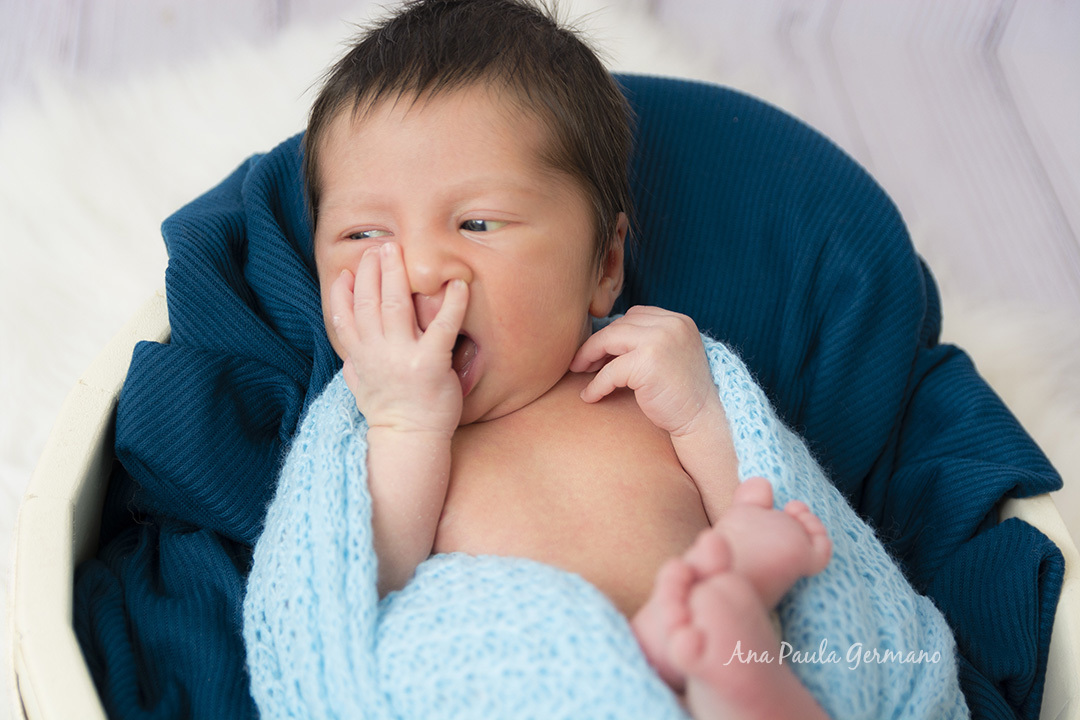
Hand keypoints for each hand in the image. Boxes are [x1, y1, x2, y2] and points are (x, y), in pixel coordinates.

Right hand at [329, 241, 468, 436]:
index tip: (349, 269)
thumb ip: (354, 360)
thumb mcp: (361, 384)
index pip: (344, 316)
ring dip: (398, 274)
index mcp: (360, 356)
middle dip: (373, 270)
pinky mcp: (431, 364)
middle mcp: (377, 353)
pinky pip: (442, 327)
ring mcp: (403, 357)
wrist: (409, 440)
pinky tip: (458, 284)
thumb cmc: (390, 412)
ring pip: (396, 305)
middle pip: (369, 301)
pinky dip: (451, 303)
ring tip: (400, 251)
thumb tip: (348, 342)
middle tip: (382, 246)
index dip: (344, 290)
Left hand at [570, 306, 721, 437]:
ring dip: (589, 356)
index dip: (613, 333)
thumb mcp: (669, 356)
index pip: (635, 316)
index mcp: (678, 321)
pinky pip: (610, 371)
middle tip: (581, 362)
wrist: (701, 422)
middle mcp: (671, 325)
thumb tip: (604, 339)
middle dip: (597, 344)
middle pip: (619, 326)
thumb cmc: (682, 395)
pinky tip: (589, 396)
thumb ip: (647, 341)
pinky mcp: (647, 363)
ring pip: (609, 341)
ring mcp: (660, 341)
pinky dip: (596, 385)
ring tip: (579, 371)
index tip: (598, 352)